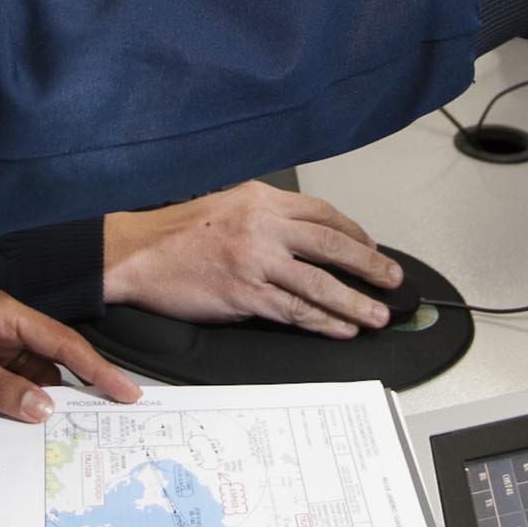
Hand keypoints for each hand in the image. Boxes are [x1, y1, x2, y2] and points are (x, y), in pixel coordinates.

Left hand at [0, 290, 140, 421]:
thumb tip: (44, 410)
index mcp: (4, 314)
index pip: (61, 342)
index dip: (97, 367)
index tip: (125, 391)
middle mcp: (4, 331)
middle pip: (54, 362)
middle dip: (83, 389)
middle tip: (112, 420)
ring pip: (34, 381)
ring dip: (49, 406)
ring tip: (77, 435)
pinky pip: (11, 392)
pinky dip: (24, 410)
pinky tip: (34, 431)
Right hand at [104, 182, 399, 336]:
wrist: (135, 253)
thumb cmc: (175, 232)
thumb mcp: (226, 204)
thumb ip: (265, 215)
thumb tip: (304, 236)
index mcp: (261, 198)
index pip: (322, 213)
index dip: (355, 233)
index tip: (372, 247)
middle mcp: (262, 225)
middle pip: (332, 245)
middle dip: (370, 265)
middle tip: (393, 279)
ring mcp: (254, 260)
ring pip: (318, 283)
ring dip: (354, 302)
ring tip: (376, 315)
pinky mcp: (243, 294)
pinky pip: (293, 310)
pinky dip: (321, 321)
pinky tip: (340, 328)